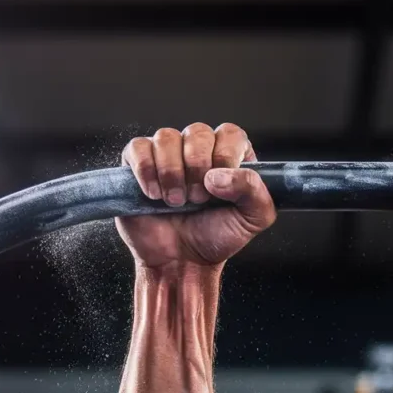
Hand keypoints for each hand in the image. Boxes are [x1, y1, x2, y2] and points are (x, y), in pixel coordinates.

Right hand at [117, 123, 275, 267]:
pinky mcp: (138, 163)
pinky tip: (154, 195)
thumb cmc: (216, 237)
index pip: (230, 133)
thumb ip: (254, 190)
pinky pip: (138, 148)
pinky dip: (146, 171)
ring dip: (171, 172)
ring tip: (176, 201)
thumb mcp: (254, 219)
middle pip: (197, 132)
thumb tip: (218, 174)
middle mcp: (199, 149)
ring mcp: (167, 154)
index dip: (224, 156)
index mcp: (230, 156)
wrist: (181, 261)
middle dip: (197, 167)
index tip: (218, 187)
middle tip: (197, 199)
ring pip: (166, 137)